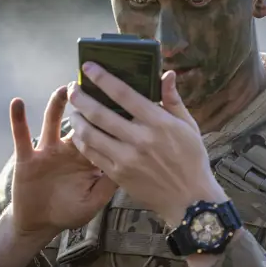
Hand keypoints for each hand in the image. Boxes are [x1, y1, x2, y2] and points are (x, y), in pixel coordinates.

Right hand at [8, 86, 116, 241]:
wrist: (40, 223)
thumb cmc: (70, 211)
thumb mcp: (95, 200)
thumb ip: (110, 184)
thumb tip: (131, 164)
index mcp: (88, 157)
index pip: (101, 132)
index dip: (109, 116)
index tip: (120, 96)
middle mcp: (69, 148)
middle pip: (80, 121)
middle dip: (86, 103)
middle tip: (94, 83)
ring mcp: (48, 150)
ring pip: (53, 122)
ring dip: (57, 105)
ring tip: (64, 88)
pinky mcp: (27, 157)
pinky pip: (22, 136)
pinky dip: (18, 119)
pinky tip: (18, 103)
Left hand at [68, 63, 226, 226]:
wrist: (190, 200)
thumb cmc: (192, 159)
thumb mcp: (189, 126)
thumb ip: (173, 100)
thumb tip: (168, 74)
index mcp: (158, 122)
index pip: (124, 94)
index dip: (103, 78)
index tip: (88, 66)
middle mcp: (140, 139)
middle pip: (100, 113)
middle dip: (80, 97)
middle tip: (72, 88)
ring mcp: (127, 158)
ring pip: (90, 134)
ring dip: (76, 119)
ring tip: (74, 110)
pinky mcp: (118, 175)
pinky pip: (92, 155)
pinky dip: (82, 141)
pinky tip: (80, 133)